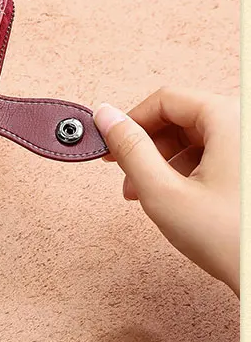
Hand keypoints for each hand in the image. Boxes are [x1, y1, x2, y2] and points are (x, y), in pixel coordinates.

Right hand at [93, 87, 238, 295]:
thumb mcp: (163, 192)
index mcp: (230, 120)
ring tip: (148, 194)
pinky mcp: (250, 168)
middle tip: (125, 175)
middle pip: (182, 117)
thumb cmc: (233, 242)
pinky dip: (189, 170)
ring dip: (165, 161)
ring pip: (197, 137)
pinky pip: (217, 154)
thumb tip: (105, 116)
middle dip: (147, 146)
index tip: (110, 143)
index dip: (131, 120)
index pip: (166, 99)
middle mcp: (244, 126)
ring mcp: (249, 149)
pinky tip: (177, 198)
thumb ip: (129, 149)